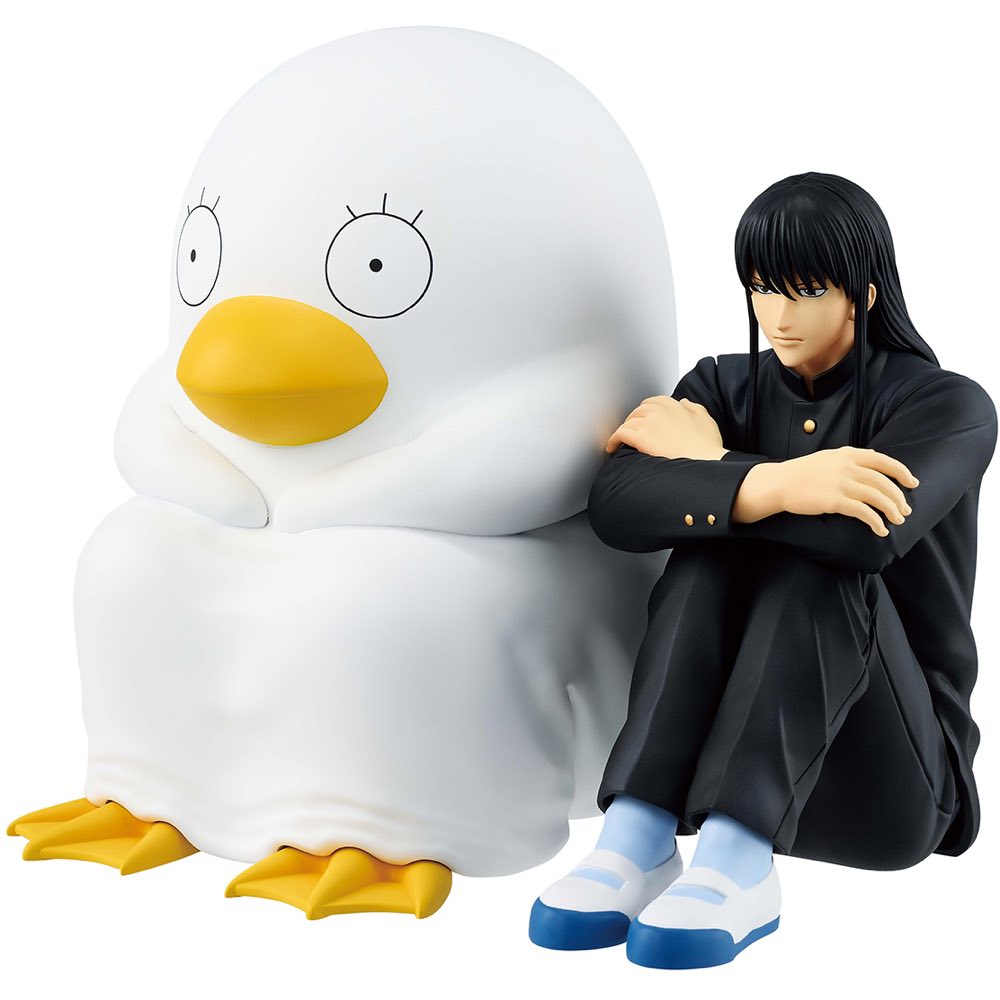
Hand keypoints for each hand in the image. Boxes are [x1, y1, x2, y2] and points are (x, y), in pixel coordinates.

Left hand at [605, 396, 726, 459]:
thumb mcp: (706, 420)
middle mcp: (659, 410)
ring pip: (628, 422)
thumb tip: (683, 402)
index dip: (646, 412)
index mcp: (673, 405)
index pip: (652, 402)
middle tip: (633, 433)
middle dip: (634, 422)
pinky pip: (620, 433)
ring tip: (621, 442)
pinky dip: (613, 439)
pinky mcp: (640, 437)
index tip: (644, 421)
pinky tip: (612, 447)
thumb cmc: (706, 446)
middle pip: (638, 411)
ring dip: (624, 431)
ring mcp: (649, 423)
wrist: (705, 462)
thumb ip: (693, 408)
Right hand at [776, 447, 919, 535]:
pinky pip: (863, 512)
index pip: (884, 461)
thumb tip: (874, 457)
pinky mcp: (834, 501)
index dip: (902, 472)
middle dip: (899, 497)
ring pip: (878, 497)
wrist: (779, 483)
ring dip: (892, 510)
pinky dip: (876, 522)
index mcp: (848, 455)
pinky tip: (880, 530)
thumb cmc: (802, 472)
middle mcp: (847, 467)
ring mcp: (841, 483)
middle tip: (905, 510)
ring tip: (897, 520)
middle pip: (884, 482)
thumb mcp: (828, 457)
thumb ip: (851, 457)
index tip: (913, 483)